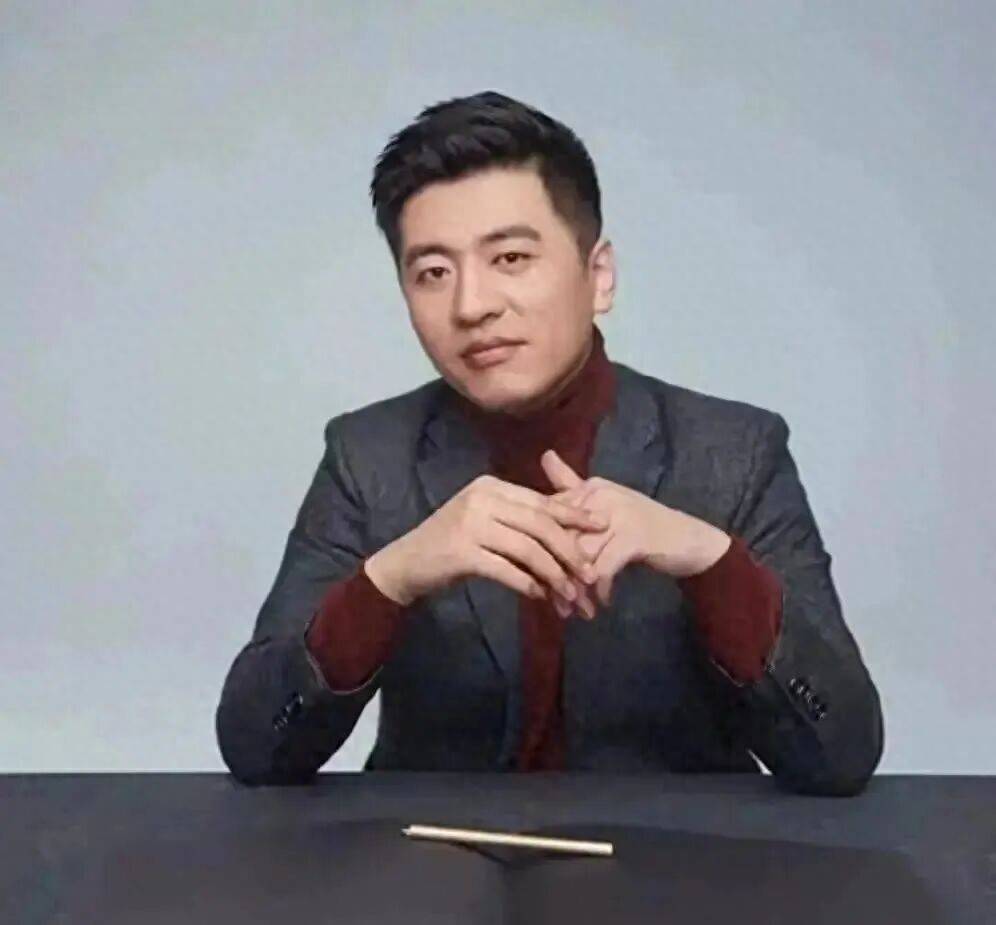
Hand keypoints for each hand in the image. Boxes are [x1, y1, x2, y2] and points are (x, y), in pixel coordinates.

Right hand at [380, 474, 609, 609]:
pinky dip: (526, 584)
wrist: (407, 562)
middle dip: (570, 549)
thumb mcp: (485, 521)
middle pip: (539, 524)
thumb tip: (566, 528)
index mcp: (492, 486)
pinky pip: (505, 569)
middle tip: (591, 572)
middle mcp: (482, 499)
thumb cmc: (452, 544)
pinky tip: (540, 596)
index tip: (602, 526)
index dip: (574, 514)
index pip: (541, 501)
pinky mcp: (461, 552)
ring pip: (526, 548)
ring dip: (553, 573)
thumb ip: (518, 520)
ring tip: (570, 593)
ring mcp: (470, 524)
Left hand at [540, 450, 732, 607]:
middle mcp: (601, 496)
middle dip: (556, 576)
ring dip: (575, 589)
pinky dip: (600, 589)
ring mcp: (618, 515)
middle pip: (563, 540)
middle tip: (555, 603)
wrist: (689, 539)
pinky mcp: (633, 536)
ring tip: (573, 610)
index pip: (550, 519)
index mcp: (589, 487)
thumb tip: (545, 454)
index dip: (540, 551)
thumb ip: (572, 484)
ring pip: (580, 557)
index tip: (538, 579)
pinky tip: (601, 603)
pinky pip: (604, 568)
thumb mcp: (604, 504)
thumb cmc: (642, 524)